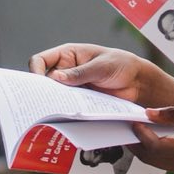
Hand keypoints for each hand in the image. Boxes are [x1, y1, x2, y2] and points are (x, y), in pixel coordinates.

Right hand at [29, 44, 173, 110]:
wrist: (138, 82)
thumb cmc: (121, 65)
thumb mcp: (101, 67)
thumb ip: (80, 73)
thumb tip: (56, 77)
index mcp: (67, 55)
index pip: (40, 60)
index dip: (35, 71)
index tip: (38, 83)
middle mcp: (66, 71)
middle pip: (43, 81)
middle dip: (41, 91)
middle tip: (41, 103)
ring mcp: (72, 87)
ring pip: (54, 96)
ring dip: (54, 104)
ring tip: (54, 113)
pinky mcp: (79, 100)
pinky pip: (67, 106)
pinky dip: (65, 112)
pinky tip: (67, 118)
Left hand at [127, 102, 173, 173]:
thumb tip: (148, 113)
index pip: (156, 147)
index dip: (140, 134)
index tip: (131, 118)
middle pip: (150, 157)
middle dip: (134, 141)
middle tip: (122, 122)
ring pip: (154, 161)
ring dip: (141, 146)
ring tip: (131, 127)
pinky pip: (162, 161)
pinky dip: (151, 149)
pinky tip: (146, 134)